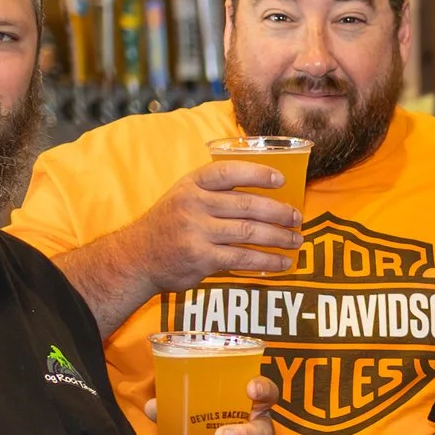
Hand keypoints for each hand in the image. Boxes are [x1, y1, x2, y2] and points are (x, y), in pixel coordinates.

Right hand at [126, 161, 304, 292]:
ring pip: (249, 231)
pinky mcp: (201, 257)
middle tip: (297, 217)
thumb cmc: (169, 225)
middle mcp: (194, 204)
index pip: (228, 172)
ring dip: (278, 237)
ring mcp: (197, 231)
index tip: (281, 180)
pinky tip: (282, 263)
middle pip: (246, 204)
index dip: (257, 173)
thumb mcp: (184, 197)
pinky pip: (243, 257)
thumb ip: (214, 193)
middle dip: (278, 211)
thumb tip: (264, 195)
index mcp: (191, 184)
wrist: (137, 258)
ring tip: (295, 240)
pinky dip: (267, 261)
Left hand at [142, 374, 279, 434]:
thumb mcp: (193, 416)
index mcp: (251, 410)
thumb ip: (174, 410)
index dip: (263, 390)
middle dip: (245, 434)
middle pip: (264, 432)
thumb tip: (153, 407)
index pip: (267, 396)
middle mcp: (261, 434)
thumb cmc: (208, 429)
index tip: (250, 388)